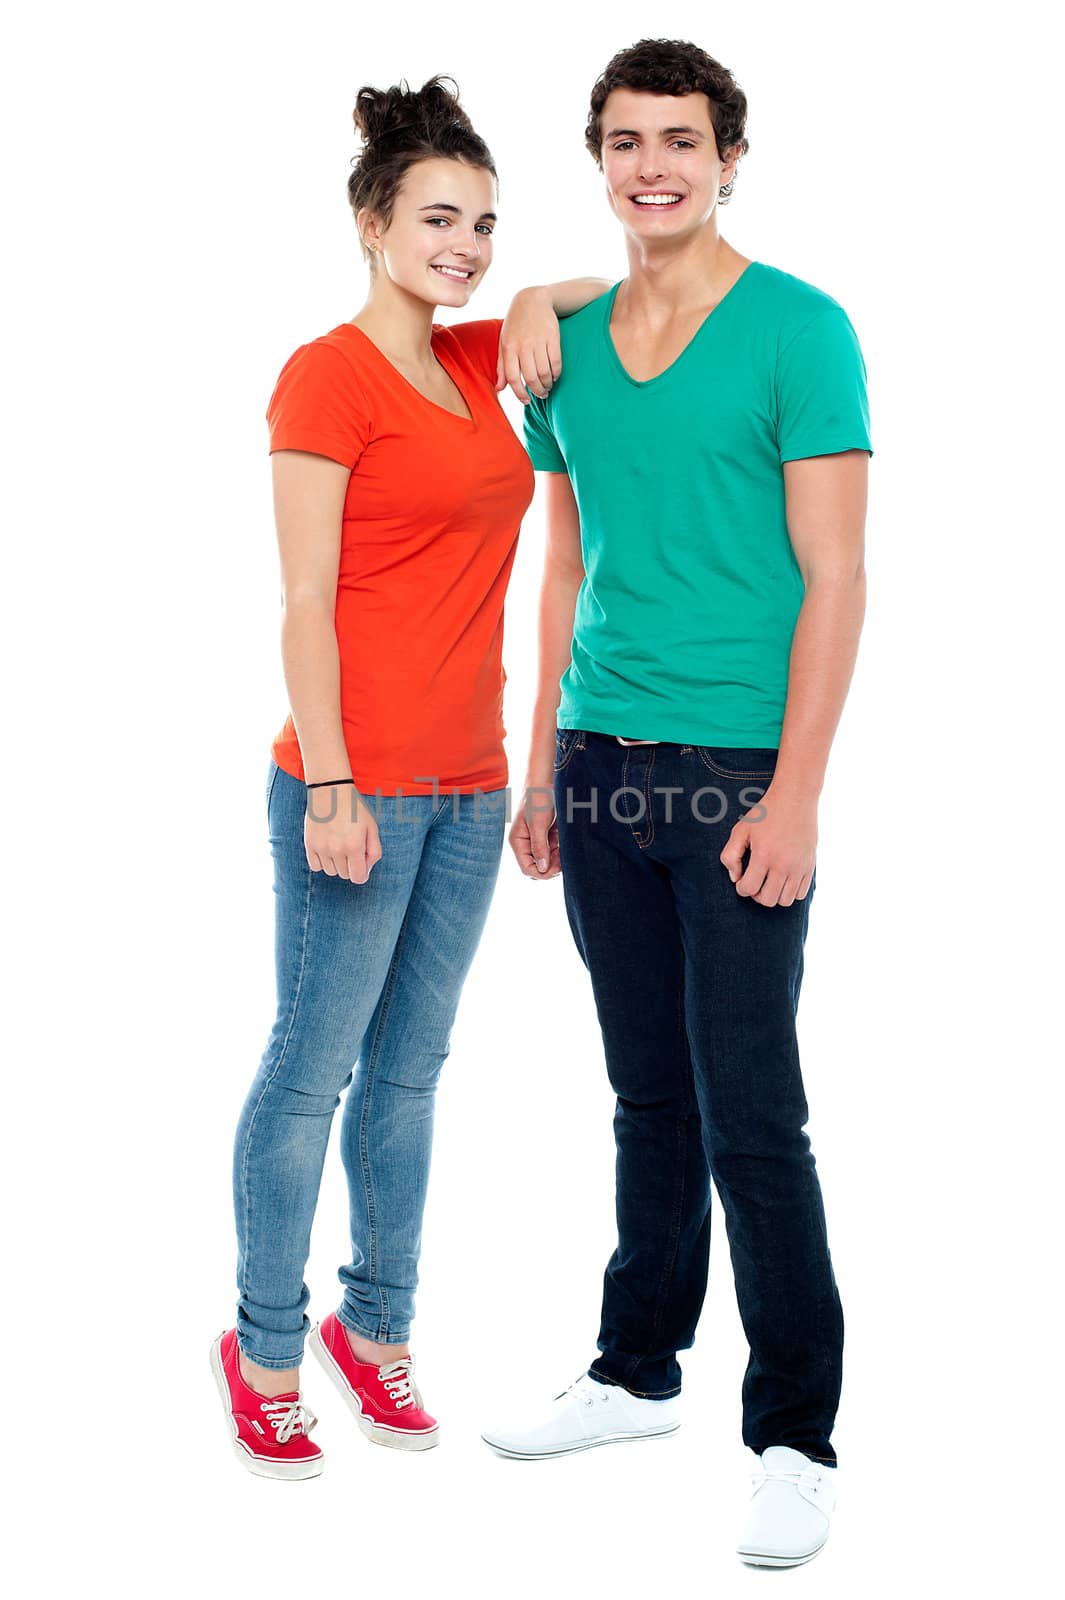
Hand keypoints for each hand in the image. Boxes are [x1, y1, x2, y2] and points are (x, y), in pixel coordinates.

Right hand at [304, 785, 381, 883]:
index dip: (362, 873)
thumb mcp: (372, 827)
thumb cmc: (354, 808)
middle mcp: (336, 850)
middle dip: (351, 866)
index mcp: (354, 846)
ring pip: (331, 872)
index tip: (362, 863)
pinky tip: (327, 848)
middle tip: (351, 847)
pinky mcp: (309, 844)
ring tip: (339, 845)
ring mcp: (321, 848)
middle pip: (345, 875)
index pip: (358, 878)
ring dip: (337, 864)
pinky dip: (322, 862)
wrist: (330, 790)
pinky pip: (316, 866)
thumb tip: (366, 869)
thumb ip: (374, 851)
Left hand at [497, 288, 561, 403]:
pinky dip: (557, 373)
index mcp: (509, 348)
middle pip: (531, 377)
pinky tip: (555, 375)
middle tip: (541, 395)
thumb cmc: (516, 324)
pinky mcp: (553, 337)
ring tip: (548, 386)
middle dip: (537, 391)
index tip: (526, 401)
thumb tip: (499, 389)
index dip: (520, 393)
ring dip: (548, 384)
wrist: (532, 299)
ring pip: (544, 372)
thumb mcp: (504, 342)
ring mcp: (539, 341)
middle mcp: (523, 345)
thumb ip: (501, 366)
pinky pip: (556, 362)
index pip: (513, 378)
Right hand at [509, 782, 560, 878]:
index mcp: (518, 842)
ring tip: (565, 847)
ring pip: (548, 859)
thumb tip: (542, 869)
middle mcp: (526, 843)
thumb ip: (539, 847)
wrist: (546, 780)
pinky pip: (555, 849)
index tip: (557, 868)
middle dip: (551, 866)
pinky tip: (566, 841)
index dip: (542, 872)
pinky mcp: (547, 834)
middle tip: (564, 860)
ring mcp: (537, 839)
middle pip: (538, 866)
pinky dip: (561, 849)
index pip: (527, 868)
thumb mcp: (538, 823)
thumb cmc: (537, 798)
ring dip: (558, 858)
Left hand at [719, 784, 816, 906]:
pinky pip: (800, 894)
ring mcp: (799, 866)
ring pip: (785, 901)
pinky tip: (783, 879)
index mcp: (764, 855)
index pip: (749, 889)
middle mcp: (783, 864)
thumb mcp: (740, 829)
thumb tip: (735, 877)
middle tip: (755, 881)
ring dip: (774, 895)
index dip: (741, 888)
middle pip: (768, 900)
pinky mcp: (810, 866)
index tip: (742, 879)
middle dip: (756, 895)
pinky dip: (790, 892)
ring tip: (769, 881)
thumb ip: (730, 855)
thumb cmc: (765, 813)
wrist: (795, 798)